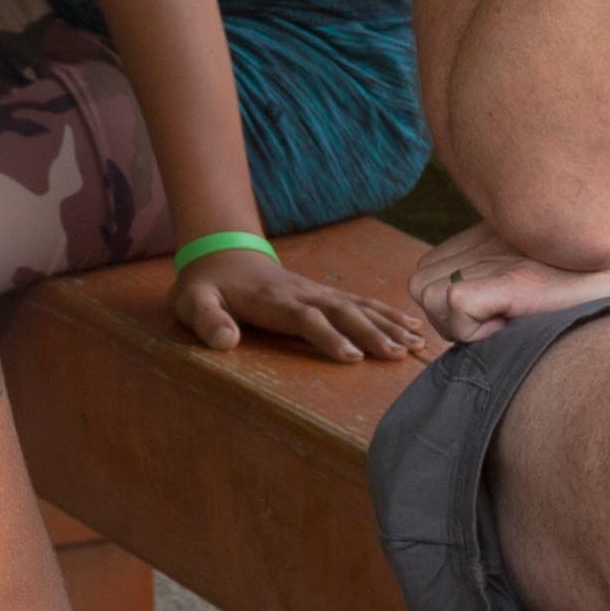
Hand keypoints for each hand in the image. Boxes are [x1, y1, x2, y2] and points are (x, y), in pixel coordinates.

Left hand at [170, 245, 434, 363]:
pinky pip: (362, 303)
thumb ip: (207, 320)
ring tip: (417, 343)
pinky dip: (389, 314)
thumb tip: (224, 342)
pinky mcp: (325, 295)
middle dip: (371, 333)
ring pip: (359, 306)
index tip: (352, 357)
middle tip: (397, 355)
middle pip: (342, 312)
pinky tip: (413, 326)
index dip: (329, 336)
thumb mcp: (192, 302)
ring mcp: (317, 292)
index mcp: (272, 301)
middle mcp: (302, 294)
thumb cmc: (206, 287)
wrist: (221, 253)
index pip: (305, 318)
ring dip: (388, 324)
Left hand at [408, 222, 609, 345]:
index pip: (430, 275)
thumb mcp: (533, 269)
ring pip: (432, 299)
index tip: (496, 311)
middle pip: (423, 287)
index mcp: (483, 238)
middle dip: (451, 315)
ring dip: (462, 324)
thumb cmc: (593, 284)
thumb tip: (464, 312)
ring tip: (509, 318)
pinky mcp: (500, 280)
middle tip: (500, 319)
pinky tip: (516, 319)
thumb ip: (496, 278)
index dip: (453, 303)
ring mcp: (488, 258)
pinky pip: (455, 309)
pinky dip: (476, 329)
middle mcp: (479, 242)